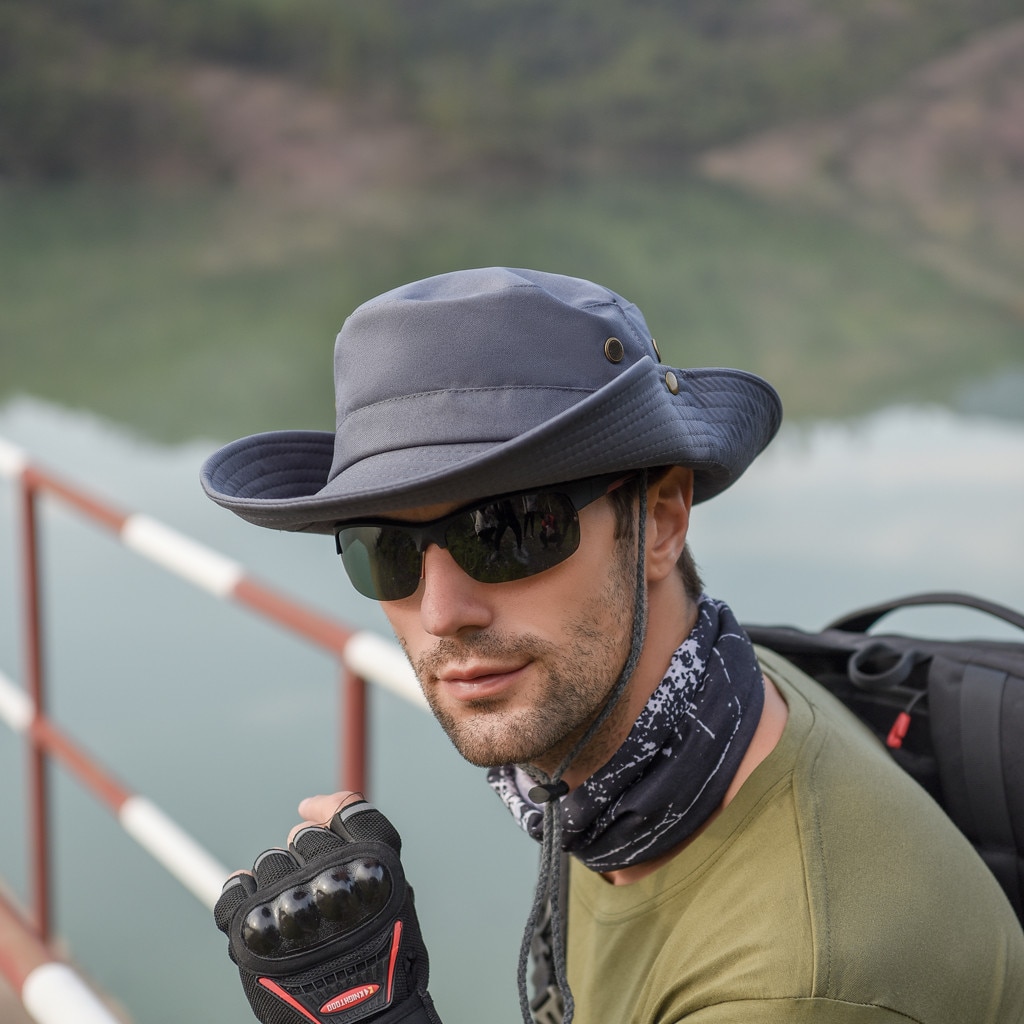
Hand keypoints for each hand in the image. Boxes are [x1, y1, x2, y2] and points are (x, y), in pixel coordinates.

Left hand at [215, 799, 439, 1023]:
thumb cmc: (383, 960)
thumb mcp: (397, 895)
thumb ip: (362, 846)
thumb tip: (307, 811)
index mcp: (372, 866)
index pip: (345, 810)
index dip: (328, 807)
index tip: (311, 810)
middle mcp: (329, 878)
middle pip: (303, 836)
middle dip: (306, 857)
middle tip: (315, 892)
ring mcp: (288, 904)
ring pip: (268, 862)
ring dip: (277, 881)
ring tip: (295, 918)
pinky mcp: (252, 933)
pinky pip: (232, 890)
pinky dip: (240, 896)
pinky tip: (258, 913)